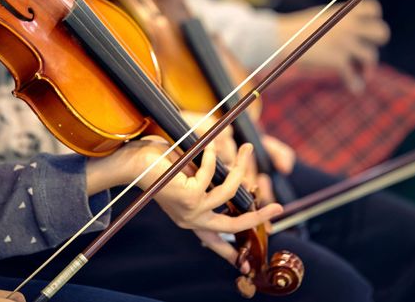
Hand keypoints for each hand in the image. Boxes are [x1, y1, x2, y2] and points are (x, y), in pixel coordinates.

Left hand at [136, 141, 282, 269]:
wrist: (135, 164)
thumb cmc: (160, 168)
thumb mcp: (188, 182)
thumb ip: (207, 188)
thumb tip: (234, 188)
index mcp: (190, 220)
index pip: (215, 242)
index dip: (231, 253)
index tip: (245, 266)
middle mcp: (191, 220)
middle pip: (234, 227)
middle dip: (259, 217)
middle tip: (279, 207)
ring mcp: (191, 209)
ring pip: (230, 193)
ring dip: (242, 167)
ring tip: (247, 149)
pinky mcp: (190, 196)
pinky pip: (214, 174)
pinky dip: (215, 157)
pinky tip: (210, 147)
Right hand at [277, 0, 389, 92]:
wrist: (281, 39)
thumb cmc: (298, 30)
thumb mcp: (322, 18)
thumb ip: (341, 22)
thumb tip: (357, 34)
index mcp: (345, 12)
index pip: (374, 8)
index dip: (375, 18)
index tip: (368, 26)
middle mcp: (349, 25)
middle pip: (381, 32)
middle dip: (377, 42)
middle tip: (366, 48)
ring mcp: (345, 42)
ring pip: (370, 56)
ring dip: (368, 67)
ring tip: (365, 74)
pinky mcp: (338, 59)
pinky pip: (353, 75)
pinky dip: (354, 84)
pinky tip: (356, 89)